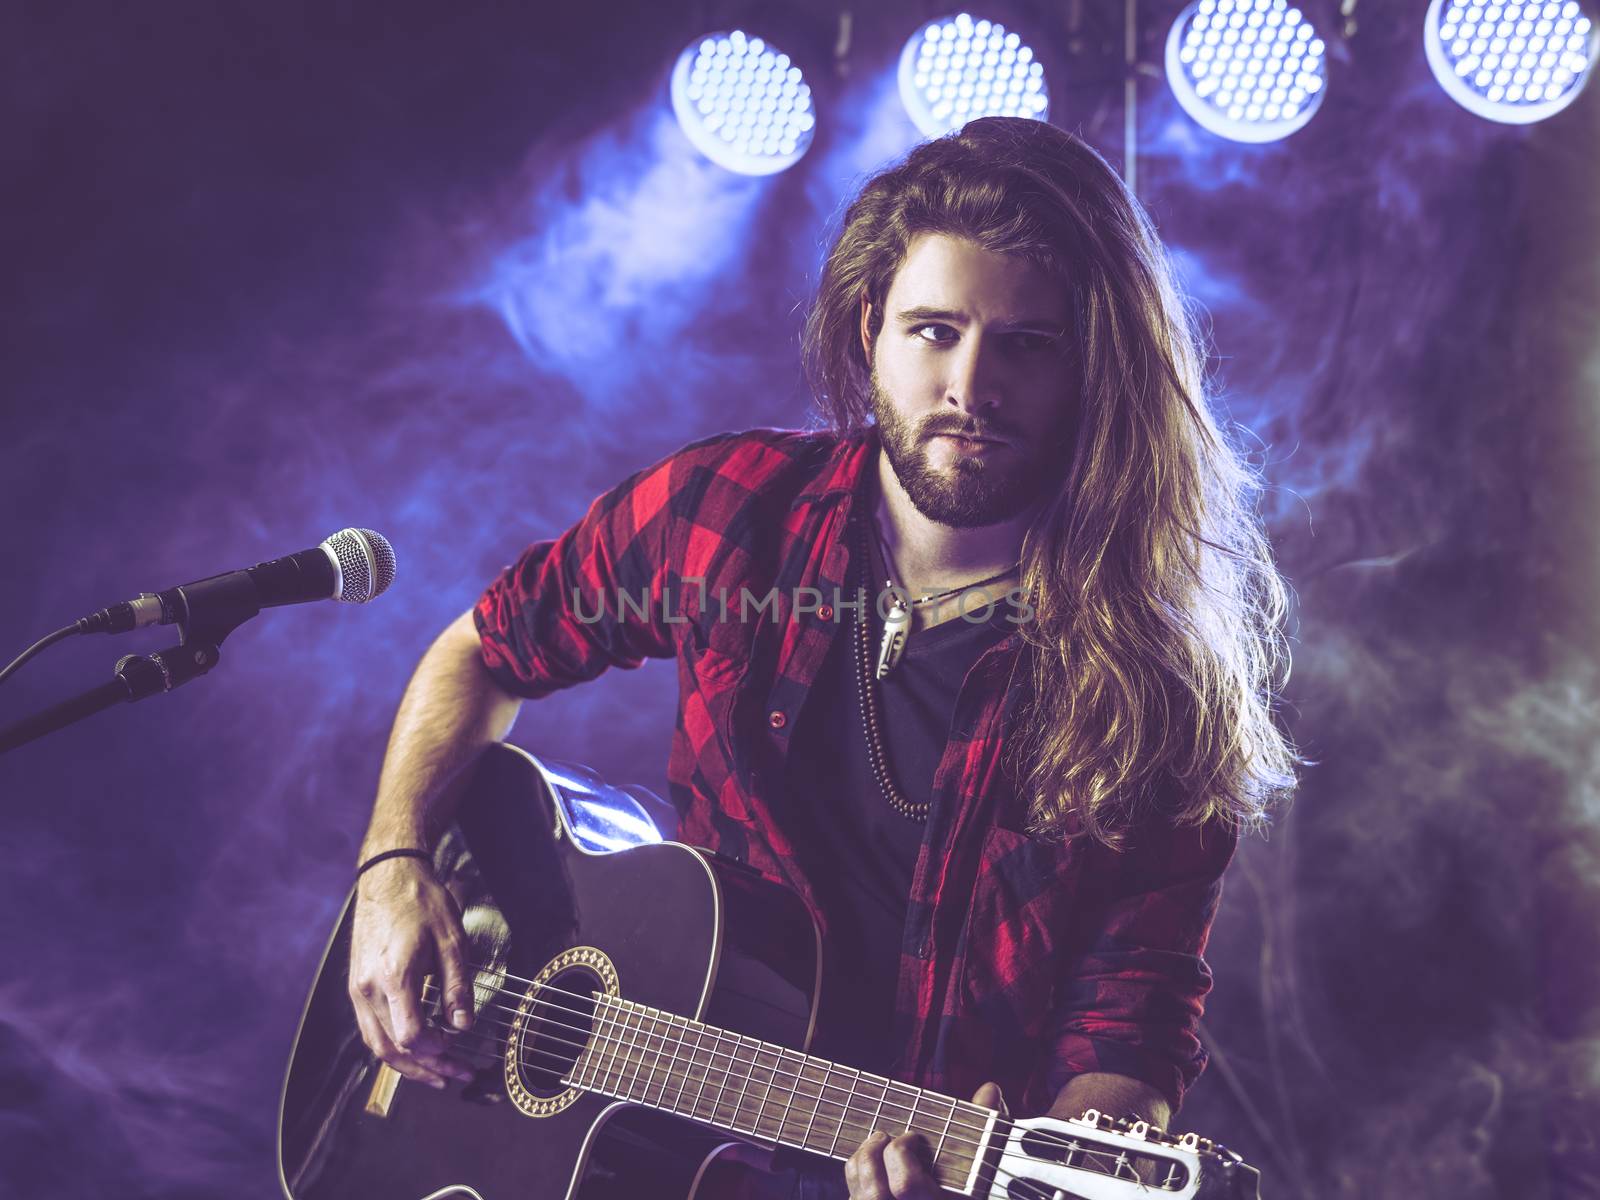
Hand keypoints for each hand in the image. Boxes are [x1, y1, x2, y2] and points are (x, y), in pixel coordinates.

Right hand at [347, 856, 475, 1088]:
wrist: (387, 876)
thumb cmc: (420, 902)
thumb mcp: (451, 942)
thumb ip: (457, 987)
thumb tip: (464, 1025)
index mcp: (393, 977)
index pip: (410, 1035)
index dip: (436, 1051)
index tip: (459, 1048)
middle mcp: (368, 989)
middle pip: (392, 1048)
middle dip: (426, 1068)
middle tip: (456, 1076)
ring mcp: (357, 989)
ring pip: (377, 1045)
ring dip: (407, 1065)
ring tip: (437, 1074)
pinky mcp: (356, 986)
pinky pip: (371, 1029)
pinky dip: (392, 1047)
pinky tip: (413, 1052)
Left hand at [843, 1082, 1004, 1197]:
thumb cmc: (964, 1188)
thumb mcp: (978, 1167)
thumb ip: (983, 1127)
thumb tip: (990, 1089)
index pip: (905, 1185)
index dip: (901, 1154)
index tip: (912, 1135)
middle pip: (875, 1193)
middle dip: (872, 1155)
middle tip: (885, 1136)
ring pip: (859, 1196)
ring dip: (861, 1162)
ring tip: (876, 1144)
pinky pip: (855, 1197)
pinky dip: (856, 1175)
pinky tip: (871, 1163)